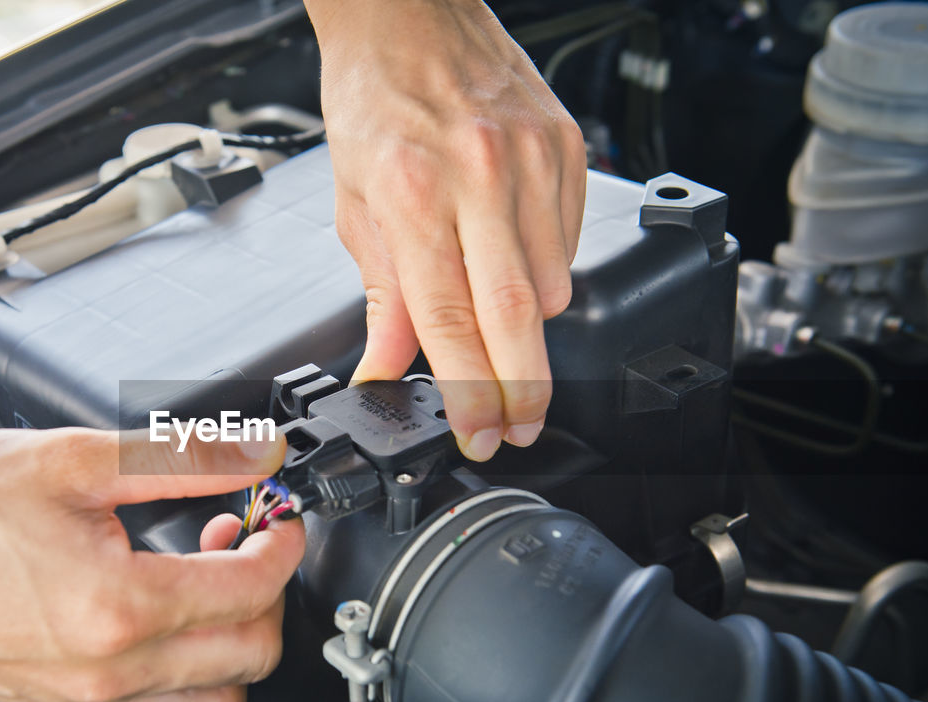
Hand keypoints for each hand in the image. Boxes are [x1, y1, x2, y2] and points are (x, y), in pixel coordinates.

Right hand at [0, 428, 301, 701]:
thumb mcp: (69, 460)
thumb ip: (179, 456)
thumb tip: (253, 449)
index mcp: (123, 605)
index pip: (254, 586)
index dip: (282, 542)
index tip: (275, 516)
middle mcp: (114, 670)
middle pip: (252, 653)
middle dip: (265, 590)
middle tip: (234, 540)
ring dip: (233, 645)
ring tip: (200, 588)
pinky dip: (185, 691)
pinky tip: (164, 639)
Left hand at [306, 0, 586, 459]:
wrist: (409, 18)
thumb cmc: (374, 104)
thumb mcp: (356, 208)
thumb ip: (383, 297)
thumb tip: (389, 368)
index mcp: (413, 196)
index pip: (451, 322)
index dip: (471, 393)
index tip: (480, 434)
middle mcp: (480, 176)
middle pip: (518, 314)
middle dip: (523, 388)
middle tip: (519, 428)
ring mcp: (532, 159)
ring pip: (553, 283)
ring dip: (530, 325)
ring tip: (499, 320)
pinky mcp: (567, 146)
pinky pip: (572, 240)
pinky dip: (549, 269)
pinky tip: (516, 258)